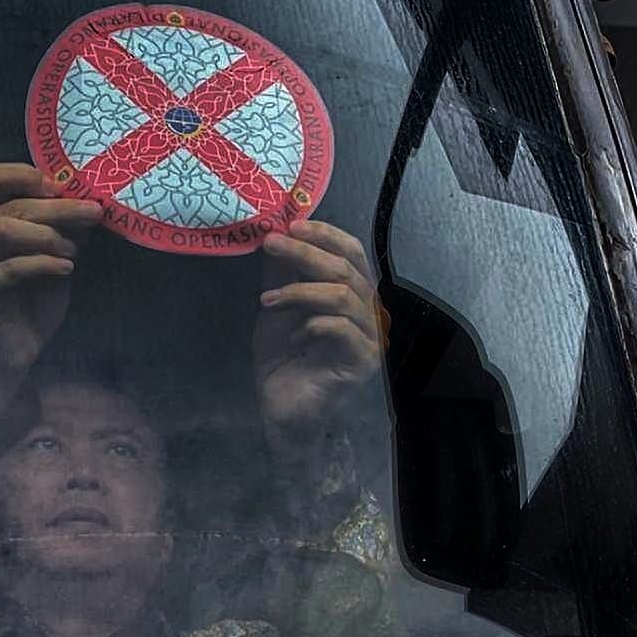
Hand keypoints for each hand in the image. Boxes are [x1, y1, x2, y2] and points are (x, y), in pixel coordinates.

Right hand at [0, 163, 102, 417]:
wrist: (8, 354)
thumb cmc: (29, 302)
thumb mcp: (51, 257)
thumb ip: (61, 229)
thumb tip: (87, 200)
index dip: (25, 175)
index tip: (62, 189)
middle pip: (10, 204)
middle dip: (57, 207)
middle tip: (92, 213)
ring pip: (5, 228)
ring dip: (47, 235)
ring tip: (73, 251)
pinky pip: (10, 268)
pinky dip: (43, 264)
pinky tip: (66, 270)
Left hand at [253, 220, 385, 453]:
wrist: (280, 411)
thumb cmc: (282, 361)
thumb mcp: (276, 307)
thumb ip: (281, 274)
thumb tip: (275, 232)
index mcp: (352, 294)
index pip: (351, 252)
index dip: (325, 234)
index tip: (291, 225)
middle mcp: (368, 313)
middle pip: (347, 269)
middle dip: (306, 254)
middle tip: (271, 244)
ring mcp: (370, 339)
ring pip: (345, 297)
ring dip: (301, 292)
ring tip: (267, 301)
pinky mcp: (362, 363)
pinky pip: (344, 330)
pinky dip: (314, 324)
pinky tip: (292, 335)